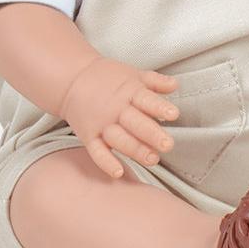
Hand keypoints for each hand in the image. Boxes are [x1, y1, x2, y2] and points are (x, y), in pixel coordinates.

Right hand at [59, 56, 179, 176]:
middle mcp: (116, 109)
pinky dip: (106, 162)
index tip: (173, 114)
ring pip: (120, 139)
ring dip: (135, 150)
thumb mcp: (134, 75)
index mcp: (130, 92)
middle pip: (136, 123)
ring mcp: (102, 124)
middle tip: (168, 145)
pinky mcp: (89, 137)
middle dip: (152, 134)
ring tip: (153, 159)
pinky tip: (118, 172)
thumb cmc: (109, 79)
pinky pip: (97, 151)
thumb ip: (155, 82)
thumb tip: (175, 85)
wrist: (73, 79)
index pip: (147, 100)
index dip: (160, 107)